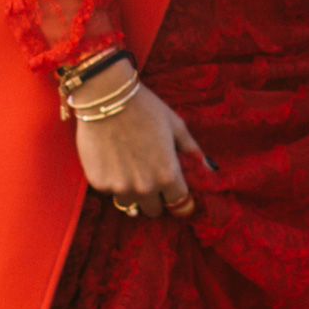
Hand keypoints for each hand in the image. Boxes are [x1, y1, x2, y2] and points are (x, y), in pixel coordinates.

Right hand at [71, 77, 210, 218]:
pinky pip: (109, 191)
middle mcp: (145, 187)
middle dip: (154, 197)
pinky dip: (111, 180)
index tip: (172, 189)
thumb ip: (192, 149)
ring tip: (127, 166)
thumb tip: (209, 167)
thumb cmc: (145, 108)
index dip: (176, 194)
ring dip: (131, 191)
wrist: (106, 98)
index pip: (179, 203)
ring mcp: (120, 187)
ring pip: (130, 203)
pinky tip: (110, 159)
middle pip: (154, 210)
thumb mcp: (175, 126)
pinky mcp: (99, 183)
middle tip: (148, 176)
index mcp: (168, 175)